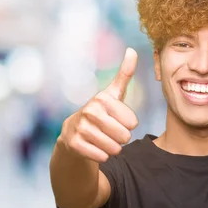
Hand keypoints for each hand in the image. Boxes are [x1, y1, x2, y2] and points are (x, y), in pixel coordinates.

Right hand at [58, 48, 139, 162]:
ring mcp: (80, 128)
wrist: (73, 133)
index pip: (133, 122)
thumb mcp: (113, 94)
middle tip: (110, 131)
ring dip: (112, 148)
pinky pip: (102, 157)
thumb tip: (132, 50)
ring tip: (102, 139)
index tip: (117, 119)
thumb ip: (125, 74)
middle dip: (121, 138)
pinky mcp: (74, 144)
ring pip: (114, 148)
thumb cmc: (101, 112)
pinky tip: (94, 147)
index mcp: (102, 99)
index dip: (129, 125)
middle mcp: (90, 111)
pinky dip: (102, 156)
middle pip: (125, 136)